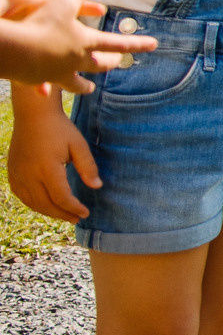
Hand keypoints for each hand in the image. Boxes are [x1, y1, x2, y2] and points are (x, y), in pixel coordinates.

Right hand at [0, 0, 150, 91]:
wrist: (16, 53)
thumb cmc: (42, 26)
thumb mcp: (63, 3)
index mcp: (87, 43)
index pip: (117, 44)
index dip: (136, 44)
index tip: (153, 45)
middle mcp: (76, 61)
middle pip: (98, 65)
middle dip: (109, 63)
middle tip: (117, 63)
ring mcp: (59, 74)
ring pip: (76, 83)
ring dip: (83, 85)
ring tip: (89, 87)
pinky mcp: (40, 80)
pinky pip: (48, 86)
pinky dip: (48, 88)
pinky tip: (46, 93)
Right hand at [7, 89, 98, 221]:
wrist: (33, 115)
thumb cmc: (60, 128)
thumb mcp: (79, 145)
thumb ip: (88, 167)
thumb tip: (97, 187)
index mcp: (47, 169)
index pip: (62, 198)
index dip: (74, 208)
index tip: (86, 213)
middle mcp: (29, 175)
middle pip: (46, 204)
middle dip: (62, 214)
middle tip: (76, 219)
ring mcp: (17, 174)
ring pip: (32, 202)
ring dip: (48, 211)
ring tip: (64, 215)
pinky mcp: (12, 172)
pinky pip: (21, 195)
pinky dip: (34, 203)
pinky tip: (45, 205)